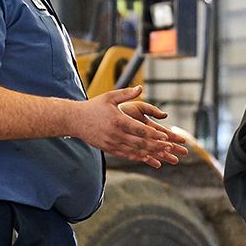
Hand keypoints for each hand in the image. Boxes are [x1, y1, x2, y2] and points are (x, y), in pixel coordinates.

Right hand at [73, 86, 187, 167]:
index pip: (141, 130)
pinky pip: (126, 154)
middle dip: (157, 146)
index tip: (166, 137)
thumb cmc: (94, 106)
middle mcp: (116, 134)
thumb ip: (126, 94)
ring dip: (150, 153)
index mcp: (119, 121)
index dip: (155, 135)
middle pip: (140, 143)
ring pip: (135, 151)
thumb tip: (140, 88)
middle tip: (170, 147)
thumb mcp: (110, 97)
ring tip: (163, 154)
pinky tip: (147, 157)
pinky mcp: (108, 149)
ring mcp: (112, 143)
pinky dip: (138, 156)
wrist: (75, 120)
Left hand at [119, 99, 189, 167]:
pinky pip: (141, 154)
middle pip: (161, 142)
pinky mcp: (130, 145)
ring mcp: (138, 140)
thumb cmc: (121, 109)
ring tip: (175, 161)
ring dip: (165, 155)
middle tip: (185, 153)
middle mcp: (144, 133)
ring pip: (154, 150)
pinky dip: (149, 159)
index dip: (173, 136)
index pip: (163, 132)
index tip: (183, 141)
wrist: (104, 115)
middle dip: (173, 148)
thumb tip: (165, 116)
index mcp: (147, 124)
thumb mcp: (138, 107)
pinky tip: (158, 164)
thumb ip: (151, 110)